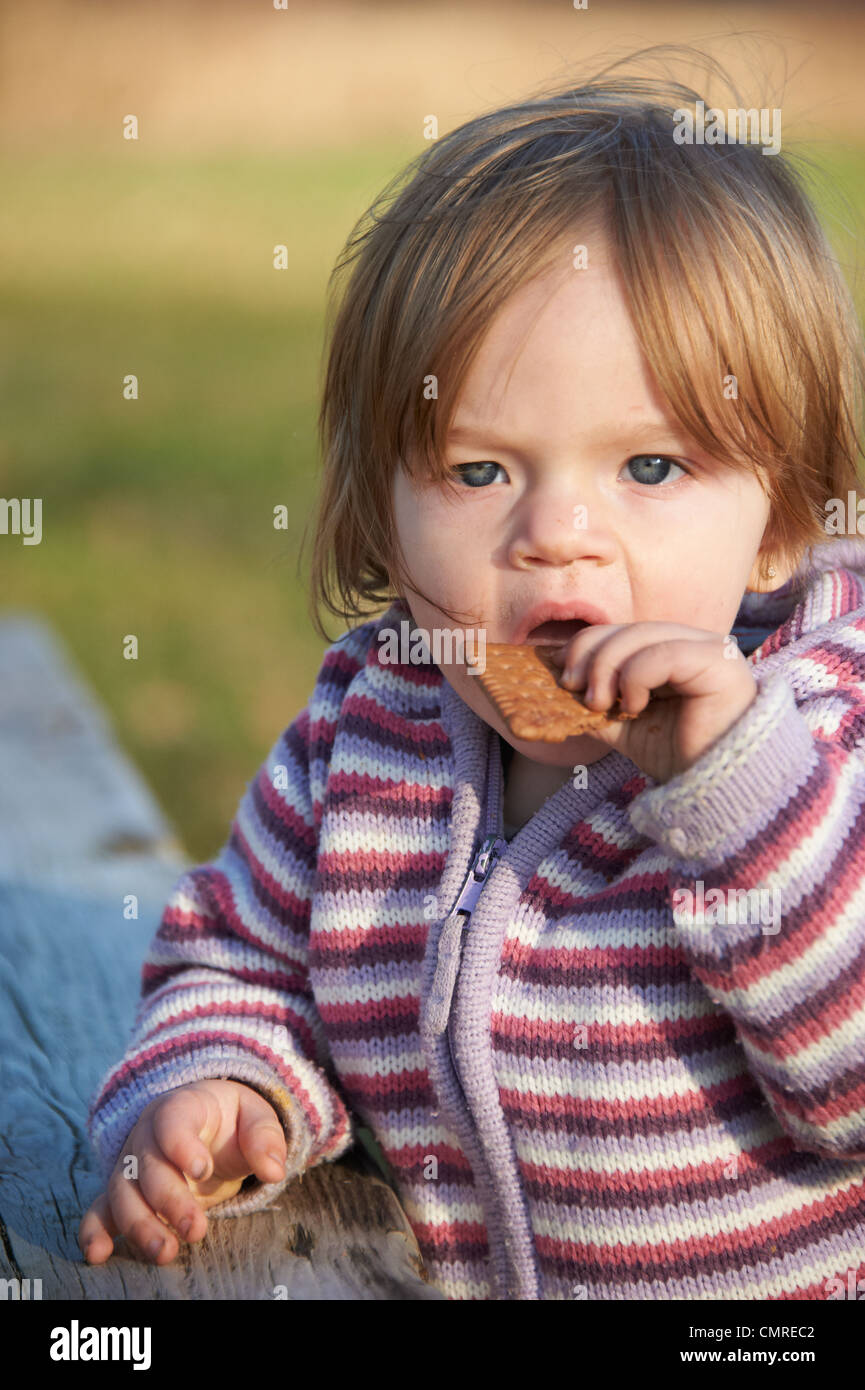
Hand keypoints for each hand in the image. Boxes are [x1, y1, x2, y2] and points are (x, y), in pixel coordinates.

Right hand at [78, 1079, 287, 1265]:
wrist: (207, 1126)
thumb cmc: (233, 1121)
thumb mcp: (256, 1117)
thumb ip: (265, 1138)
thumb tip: (274, 1171)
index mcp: (181, 1107)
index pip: (172, 1120)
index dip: (181, 1144)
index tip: (201, 1169)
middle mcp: (148, 1135)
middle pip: (148, 1165)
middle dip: (169, 1200)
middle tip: (195, 1229)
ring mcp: (132, 1165)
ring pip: (124, 1193)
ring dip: (140, 1224)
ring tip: (165, 1253)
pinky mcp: (125, 1194)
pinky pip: (101, 1209)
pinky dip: (95, 1231)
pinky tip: (98, 1254)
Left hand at [547, 622, 757, 782]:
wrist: (717, 788)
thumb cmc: (679, 757)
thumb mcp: (625, 726)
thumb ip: (598, 703)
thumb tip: (558, 687)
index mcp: (671, 651)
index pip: (621, 631)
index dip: (586, 646)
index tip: (562, 674)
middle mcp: (692, 643)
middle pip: (626, 629)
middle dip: (590, 655)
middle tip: (572, 688)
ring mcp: (709, 647)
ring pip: (641, 636)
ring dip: (606, 668)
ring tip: (599, 704)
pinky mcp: (718, 661)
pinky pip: (662, 654)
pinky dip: (636, 677)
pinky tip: (633, 706)